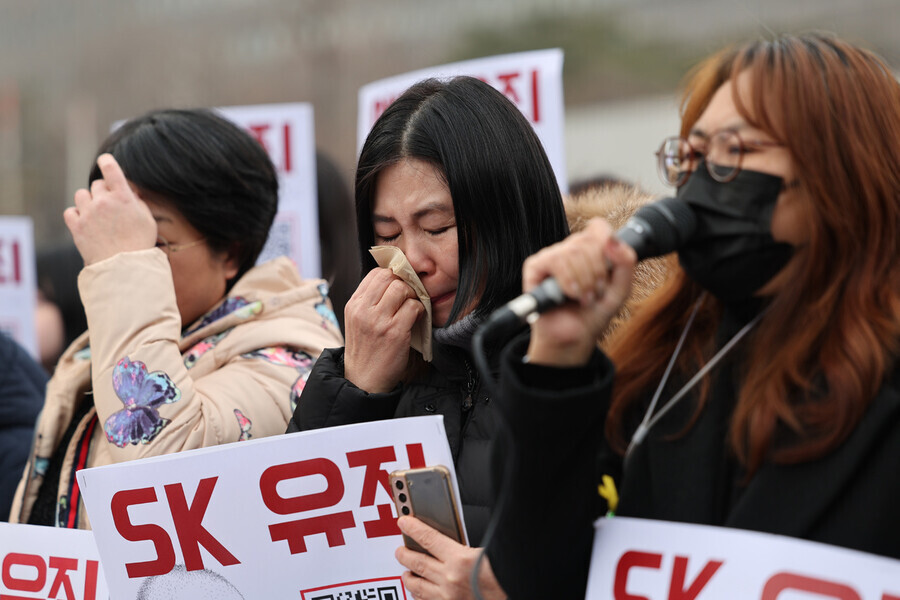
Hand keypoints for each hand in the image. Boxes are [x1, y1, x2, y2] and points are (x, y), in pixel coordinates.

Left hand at [63, 154, 156, 265]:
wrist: (124, 267)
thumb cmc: (140, 244)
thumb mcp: (147, 219)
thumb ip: (137, 201)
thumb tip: (129, 190)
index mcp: (123, 197)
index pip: (110, 168)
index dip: (106, 161)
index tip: (104, 161)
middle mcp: (104, 202)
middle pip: (97, 185)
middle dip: (103, 192)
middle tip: (110, 206)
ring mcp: (88, 213)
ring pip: (81, 195)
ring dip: (88, 202)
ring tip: (97, 214)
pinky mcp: (76, 226)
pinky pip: (70, 211)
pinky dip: (76, 214)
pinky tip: (85, 222)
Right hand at [343, 268, 425, 392]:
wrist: (364, 380)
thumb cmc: (365, 350)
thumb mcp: (357, 321)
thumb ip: (370, 301)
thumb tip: (394, 280)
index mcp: (354, 304)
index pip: (376, 273)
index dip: (392, 276)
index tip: (399, 287)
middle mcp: (363, 310)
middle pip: (390, 277)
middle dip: (403, 284)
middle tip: (408, 298)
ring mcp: (379, 321)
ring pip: (402, 289)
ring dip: (412, 297)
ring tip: (411, 309)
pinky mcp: (395, 332)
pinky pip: (414, 307)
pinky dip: (419, 311)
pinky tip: (415, 320)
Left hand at [395, 516, 506, 599]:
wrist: (514, 594)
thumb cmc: (506, 576)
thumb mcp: (487, 553)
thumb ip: (468, 548)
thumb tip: (456, 542)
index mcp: (460, 560)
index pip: (428, 538)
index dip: (413, 528)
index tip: (404, 523)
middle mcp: (450, 580)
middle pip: (417, 563)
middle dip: (404, 554)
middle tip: (400, 550)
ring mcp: (448, 598)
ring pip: (417, 587)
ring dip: (409, 578)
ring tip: (406, 573)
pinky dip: (420, 597)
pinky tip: (419, 594)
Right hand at [524, 218, 635, 366]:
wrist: (575, 337)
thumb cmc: (594, 313)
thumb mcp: (620, 289)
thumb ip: (626, 263)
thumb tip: (613, 240)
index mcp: (590, 250)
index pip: (599, 228)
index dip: (607, 244)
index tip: (609, 270)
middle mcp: (569, 249)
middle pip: (587, 241)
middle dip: (597, 272)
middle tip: (596, 293)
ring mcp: (551, 256)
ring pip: (572, 251)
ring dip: (583, 280)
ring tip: (584, 298)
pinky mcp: (534, 267)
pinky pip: (554, 260)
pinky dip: (567, 280)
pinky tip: (570, 295)